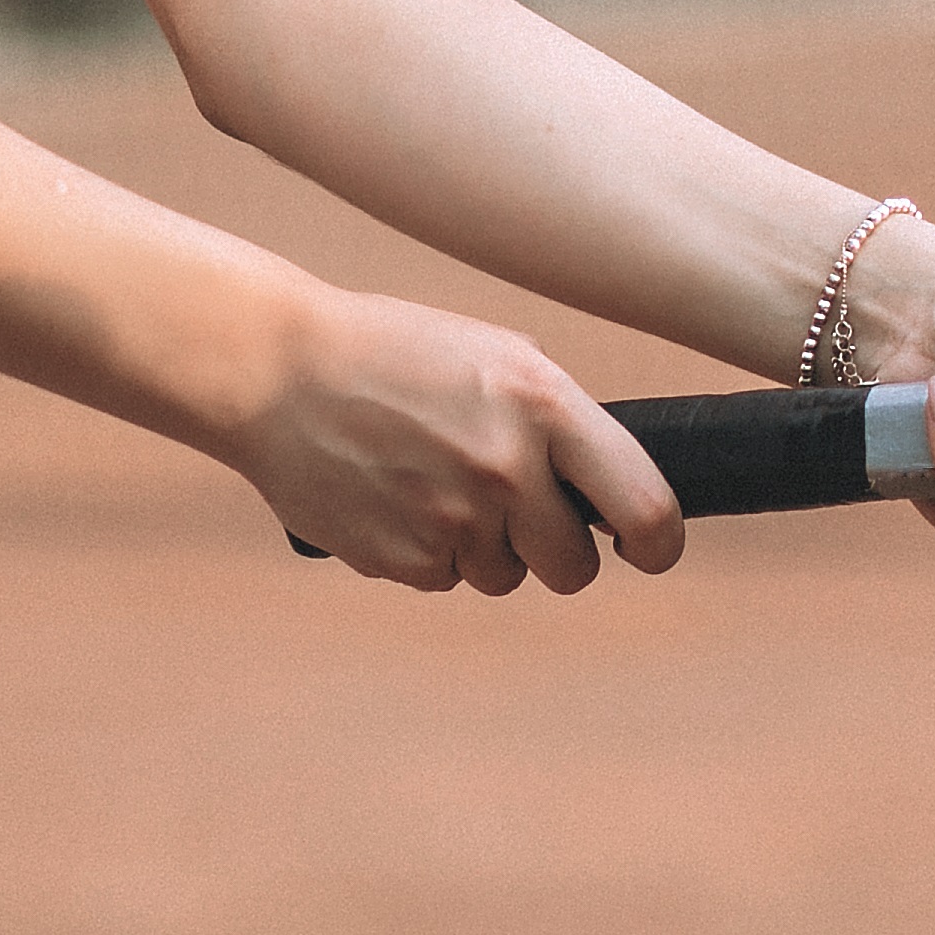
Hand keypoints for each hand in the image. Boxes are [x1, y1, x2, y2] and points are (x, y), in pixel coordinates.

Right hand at [231, 287, 685, 594]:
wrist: (276, 371)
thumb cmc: (398, 355)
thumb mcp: (495, 356)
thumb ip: (560, 421)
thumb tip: (617, 495)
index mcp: (543, 404)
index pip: (644, 508)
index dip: (658, 543)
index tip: (646, 548)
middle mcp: (505, 468)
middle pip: (574, 567)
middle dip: (556, 550)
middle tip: (516, 506)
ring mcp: (452, 520)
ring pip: (505, 577)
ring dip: (484, 546)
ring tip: (432, 479)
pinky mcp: (402, 560)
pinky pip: (445, 579)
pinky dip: (429, 550)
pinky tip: (394, 494)